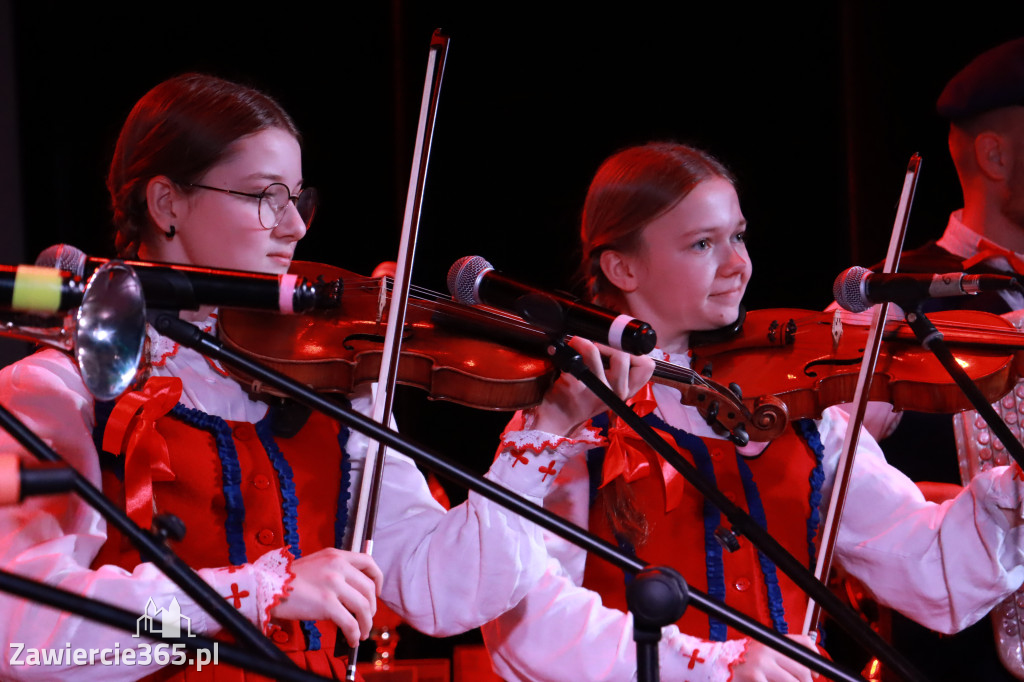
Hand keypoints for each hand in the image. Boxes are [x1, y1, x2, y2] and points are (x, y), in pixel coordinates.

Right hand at [270, 548, 382, 647]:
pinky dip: (355, 633)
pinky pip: (350, 622)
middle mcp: (337, 566)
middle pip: (368, 588)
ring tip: (362, 633)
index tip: (376, 591)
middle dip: (372, 607)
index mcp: (335, 555)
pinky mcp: (326, 603)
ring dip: (366, 623)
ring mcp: (333, 584)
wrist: (266, 586)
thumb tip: (352, 590)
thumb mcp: (315, 564)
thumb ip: (334, 570)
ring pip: (363, 606)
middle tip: (368, 618)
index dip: (377, 578)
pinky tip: (352, 639)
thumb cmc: (286, 579)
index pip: (368, 562)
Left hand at [531, 336, 653, 435]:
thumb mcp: (609, 389)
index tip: (619, 350)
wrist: (560, 417)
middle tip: (595, 347)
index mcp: (627, 391)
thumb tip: (619, 339)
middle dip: (606, 343)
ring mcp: (596, 390)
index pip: (647, 365)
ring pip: (594, 351)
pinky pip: (573, 356)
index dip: (633, 352)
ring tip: (577, 346)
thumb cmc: (583, 397)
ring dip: (583, 343)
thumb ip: (619, 370)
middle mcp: (616, 393)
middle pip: (621, 354)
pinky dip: (566, 350)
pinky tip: (563, 356)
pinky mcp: (575, 387)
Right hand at [731, 634, 817, 681]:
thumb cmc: (742, 659)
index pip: (803, 644)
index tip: (815, 673)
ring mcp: (761, 666)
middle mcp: (767, 650)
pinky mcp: (756, 680)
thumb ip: (782, 654)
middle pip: (802, 669)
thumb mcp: (761, 649)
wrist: (716, 664)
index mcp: (771, 640)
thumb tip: (811, 671)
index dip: (814, 659)